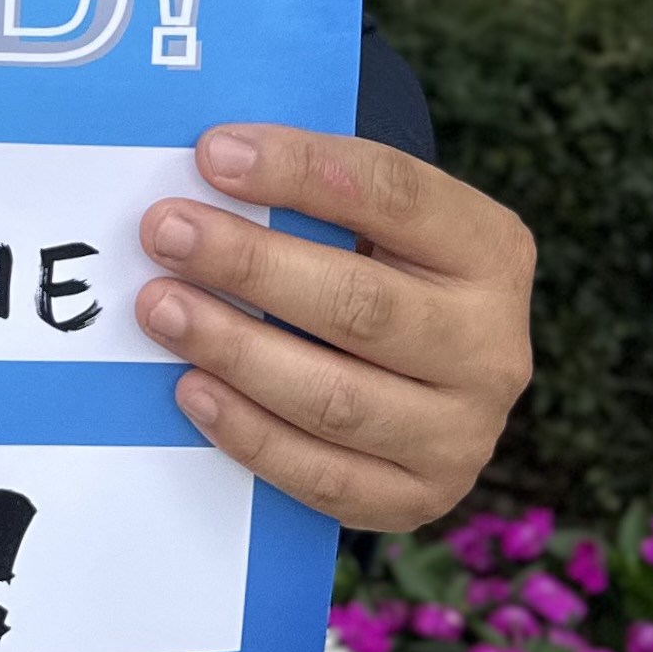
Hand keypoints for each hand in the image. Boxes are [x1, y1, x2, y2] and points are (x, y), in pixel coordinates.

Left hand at [135, 125, 533, 531]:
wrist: (431, 376)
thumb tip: (208, 163)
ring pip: (336, 399)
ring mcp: (462, 432)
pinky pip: (324, 476)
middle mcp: (490, 345)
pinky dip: (250, 433)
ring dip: (236, 351)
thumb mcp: (377, 219)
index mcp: (489, 248)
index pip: (394, 194)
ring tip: (162, 310)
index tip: (213, 154)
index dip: (301, 169)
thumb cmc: (380, 268)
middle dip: (250, 265)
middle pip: (361, 304)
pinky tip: (193, 389)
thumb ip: (313, 191)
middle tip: (165, 233)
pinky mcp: (420, 497)